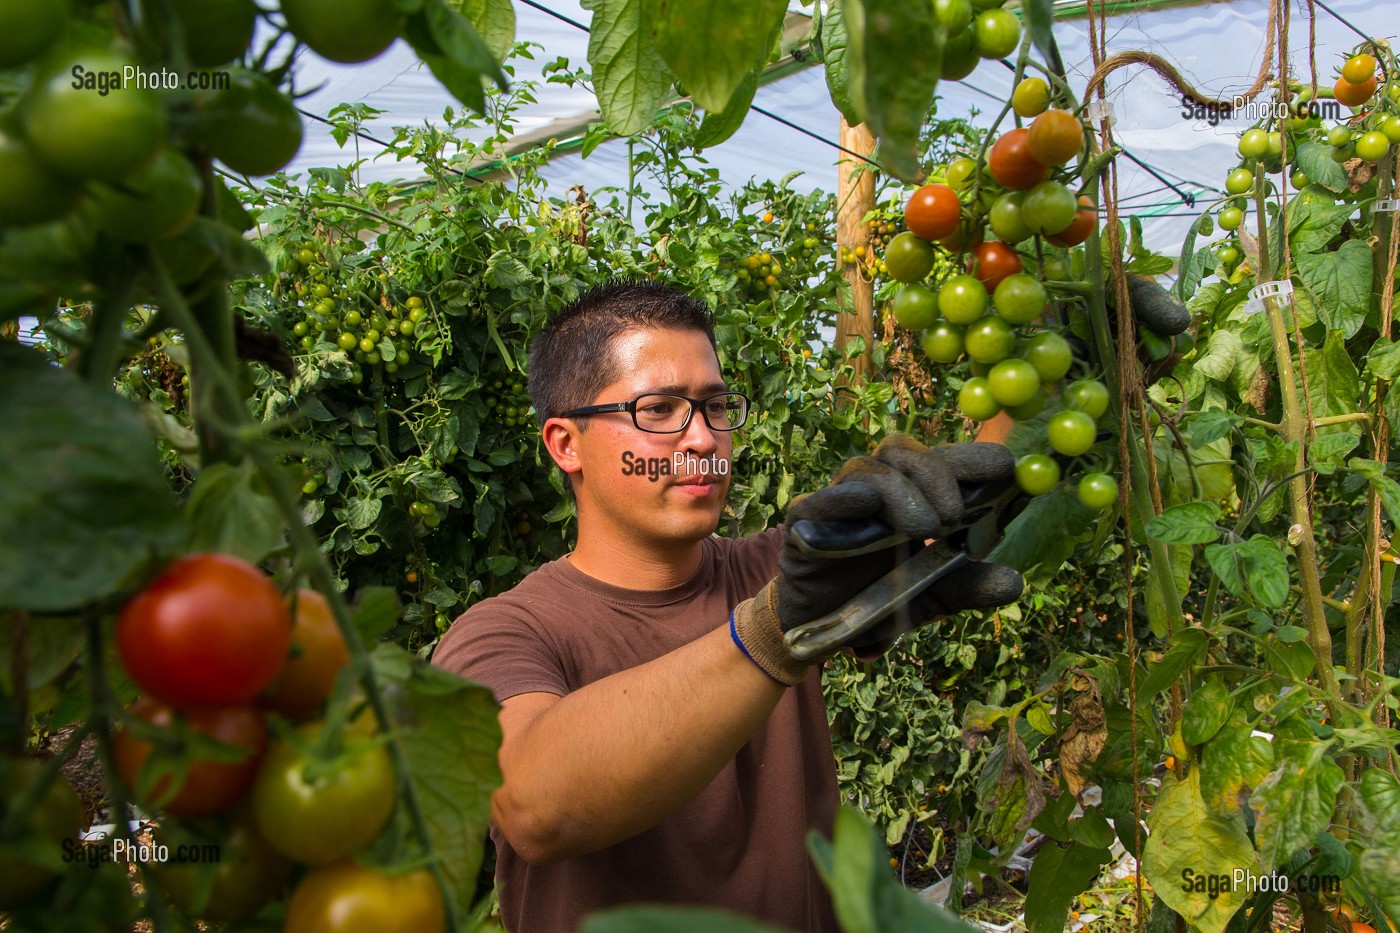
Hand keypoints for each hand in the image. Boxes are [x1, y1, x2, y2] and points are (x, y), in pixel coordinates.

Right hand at [731, 435, 1023, 683]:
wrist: (819, 628)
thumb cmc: (877, 601)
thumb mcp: (931, 597)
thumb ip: (967, 586)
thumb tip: (1013, 583)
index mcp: (911, 496)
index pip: (940, 461)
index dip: (970, 458)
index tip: (1004, 467)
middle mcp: (875, 488)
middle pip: (903, 453)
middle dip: (937, 474)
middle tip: (956, 513)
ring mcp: (838, 500)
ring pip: (869, 471)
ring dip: (901, 492)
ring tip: (926, 528)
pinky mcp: (805, 520)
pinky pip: (823, 500)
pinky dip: (846, 498)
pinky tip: (866, 505)